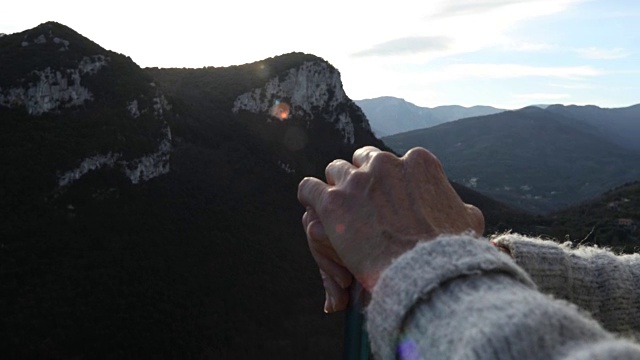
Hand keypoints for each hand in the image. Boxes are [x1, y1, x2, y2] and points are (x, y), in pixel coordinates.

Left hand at [298, 146, 483, 311]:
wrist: (426, 273)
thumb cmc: (451, 251)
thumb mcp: (468, 220)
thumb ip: (459, 207)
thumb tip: (460, 210)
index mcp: (418, 161)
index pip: (392, 162)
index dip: (388, 182)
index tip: (387, 200)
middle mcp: (385, 163)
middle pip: (361, 161)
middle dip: (361, 179)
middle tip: (361, 203)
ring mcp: (357, 180)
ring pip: (335, 171)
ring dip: (336, 187)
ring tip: (338, 209)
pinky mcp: (333, 202)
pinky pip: (309, 188)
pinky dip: (309, 195)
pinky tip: (312, 204)